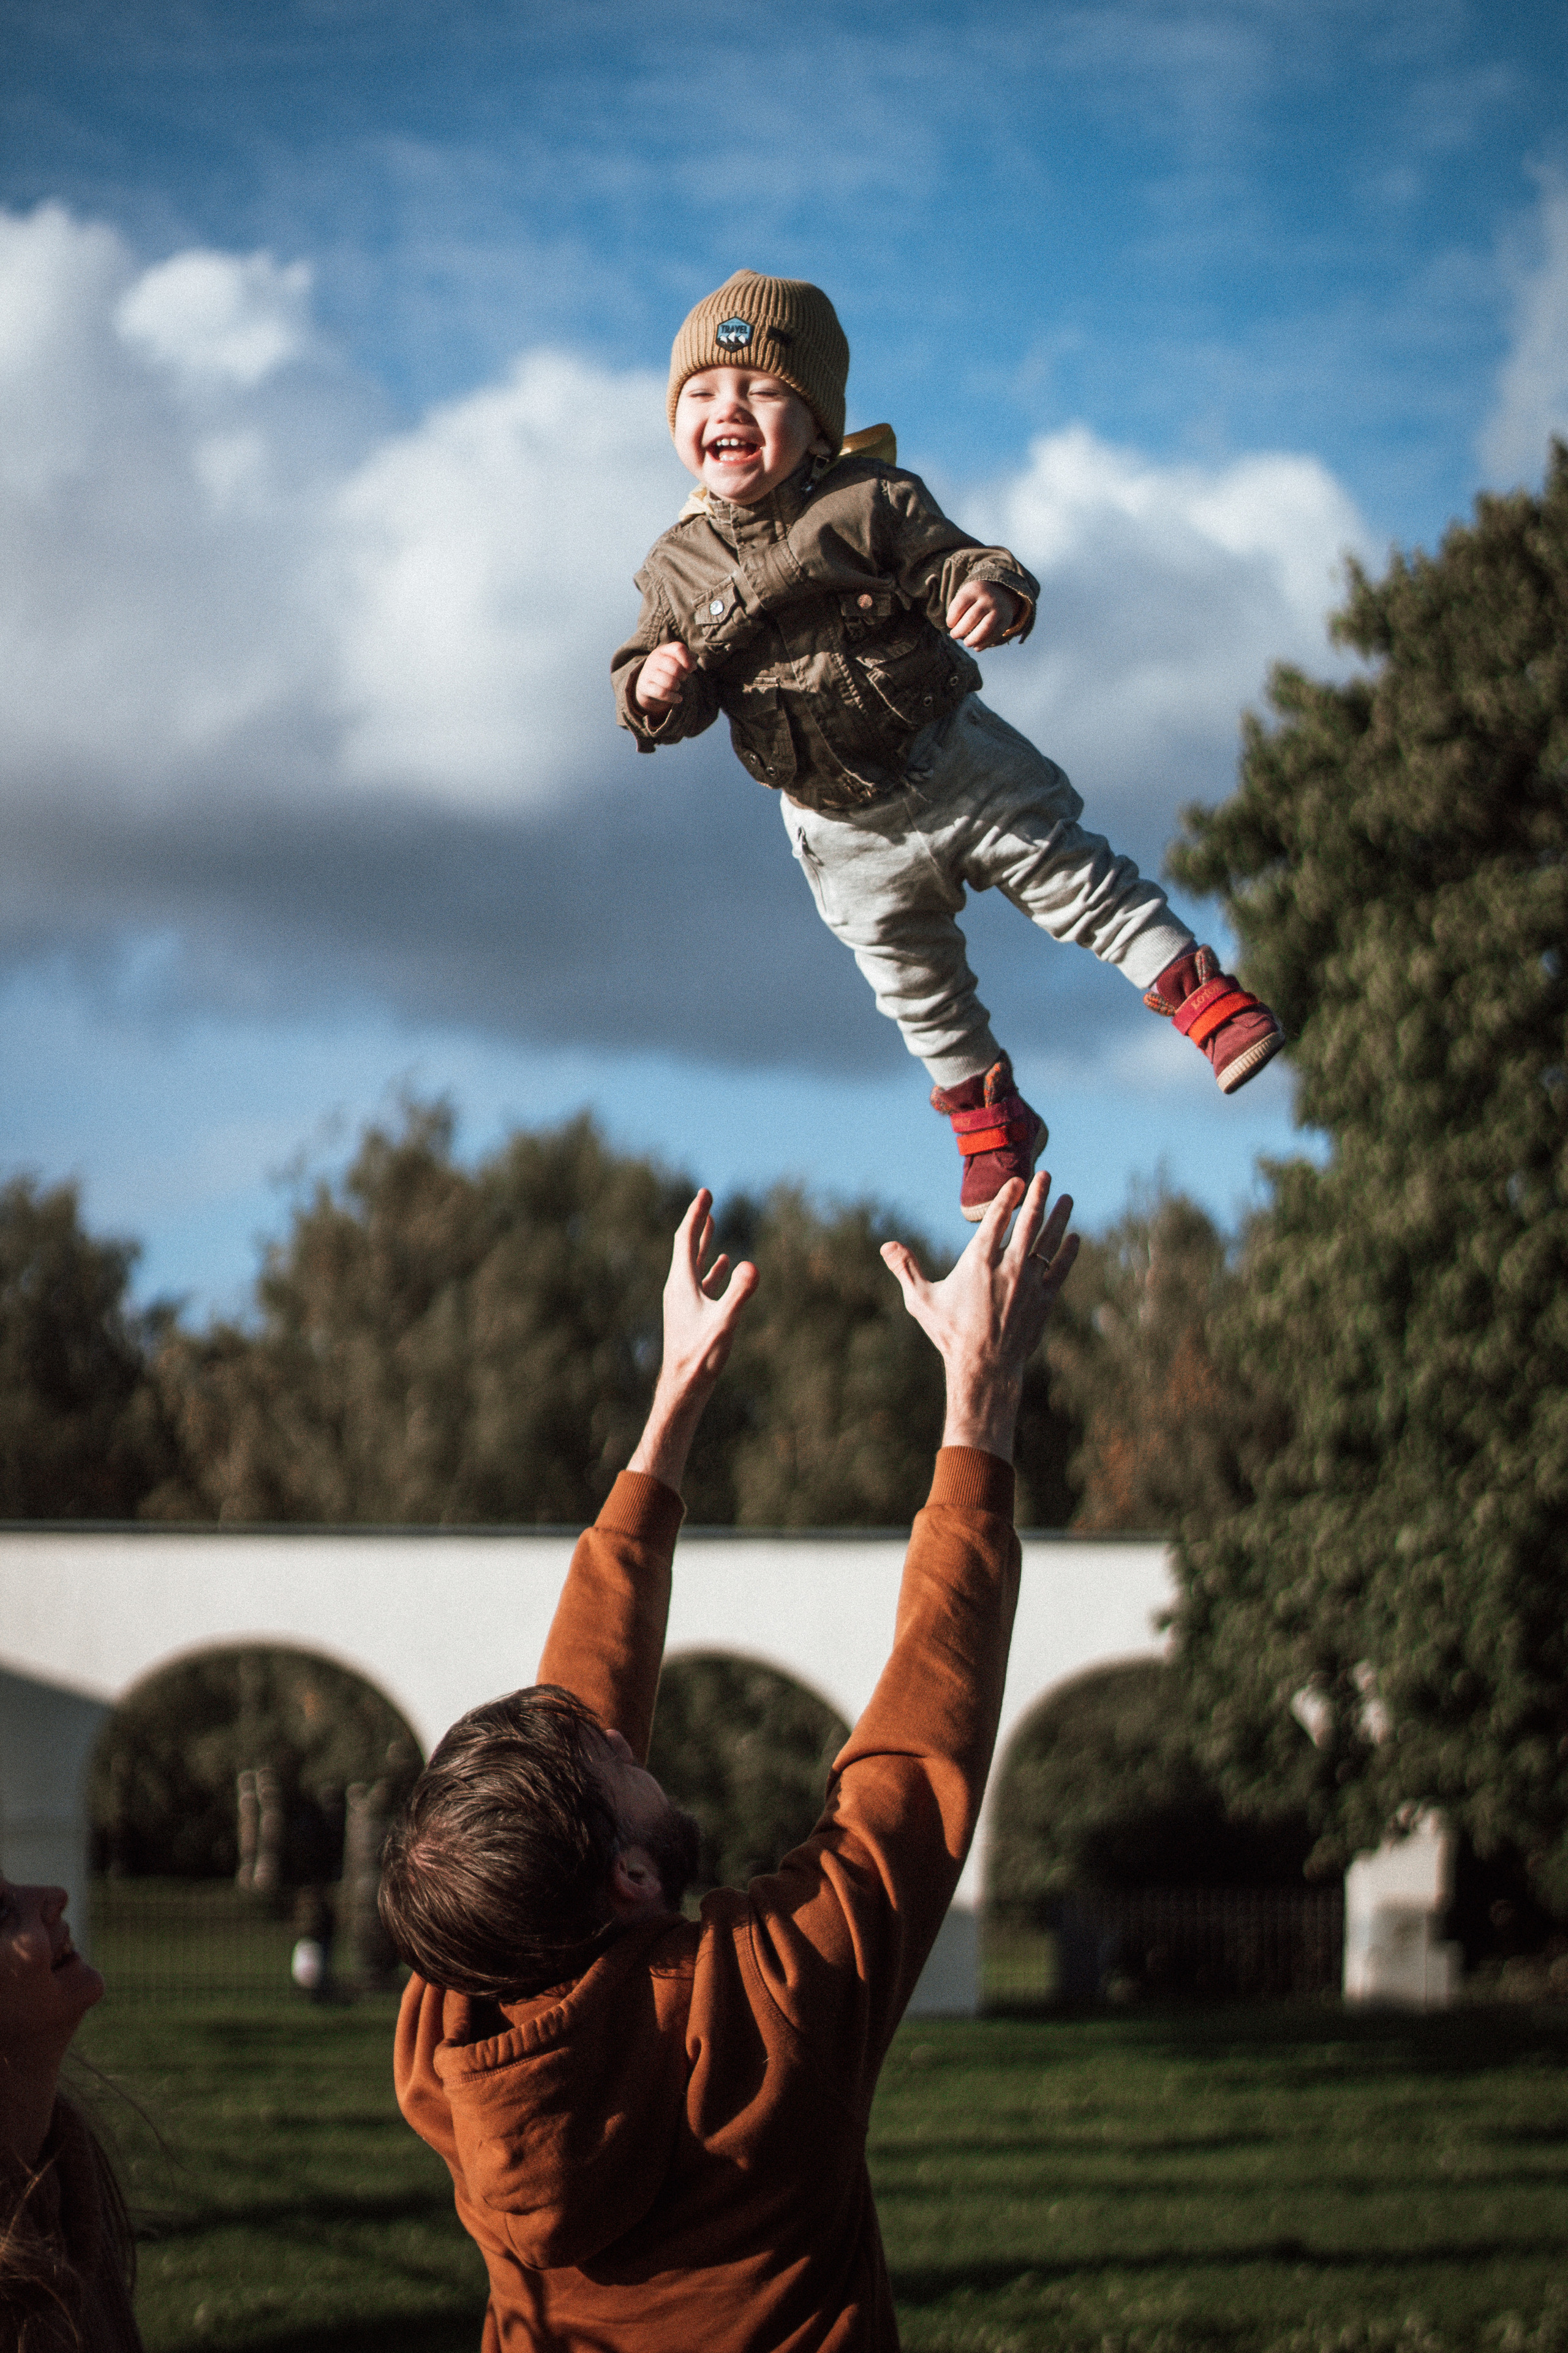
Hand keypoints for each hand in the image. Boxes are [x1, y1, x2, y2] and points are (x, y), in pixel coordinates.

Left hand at [629, 1191, 757, 1488]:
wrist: (683, 1388)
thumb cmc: (700, 1358)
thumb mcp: (724, 1324)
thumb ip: (738, 1294)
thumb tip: (750, 1265)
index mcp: (682, 1285)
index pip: (686, 1240)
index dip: (697, 1215)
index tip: (705, 1193)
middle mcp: (679, 1289)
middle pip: (688, 1247)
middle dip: (699, 1222)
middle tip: (707, 1199)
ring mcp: (684, 1302)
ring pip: (694, 1264)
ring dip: (704, 1242)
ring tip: (711, 1224)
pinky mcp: (692, 1315)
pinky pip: (701, 1282)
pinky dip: (711, 1268)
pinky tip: (722, 1265)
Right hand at [634, 641, 693, 711]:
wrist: (646, 683)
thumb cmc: (667, 670)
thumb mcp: (675, 660)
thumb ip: (688, 658)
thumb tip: (693, 665)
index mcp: (664, 650)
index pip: (679, 649)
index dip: (688, 660)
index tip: (691, 668)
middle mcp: (655, 659)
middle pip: (676, 668)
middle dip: (683, 676)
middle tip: (682, 678)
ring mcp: (648, 673)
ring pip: (670, 682)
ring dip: (677, 686)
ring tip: (677, 686)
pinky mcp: (645, 687)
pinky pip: (662, 693)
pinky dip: (673, 697)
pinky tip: (678, 698)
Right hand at [880, 1173, 1076, 1460]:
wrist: (984, 1367)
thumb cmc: (951, 1334)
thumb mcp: (922, 1301)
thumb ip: (906, 1269)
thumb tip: (887, 1245)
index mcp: (979, 1262)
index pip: (997, 1219)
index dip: (1008, 1197)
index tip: (1017, 1181)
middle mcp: (1008, 1267)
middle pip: (1029, 1222)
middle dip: (1038, 1196)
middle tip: (1046, 1176)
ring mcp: (1030, 1283)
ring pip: (1049, 1242)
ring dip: (1059, 1217)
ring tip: (1067, 1198)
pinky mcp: (1044, 1300)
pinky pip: (1060, 1269)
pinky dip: (1069, 1252)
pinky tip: (1075, 1237)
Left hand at [945, 581, 1019, 650]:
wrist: (1000, 594)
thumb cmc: (975, 600)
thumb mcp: (965, 597)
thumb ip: (957, 610)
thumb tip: (954, 630)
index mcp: (975, 590)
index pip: (961, 604)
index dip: (952, 617)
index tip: (950, 624)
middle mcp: (988, 598)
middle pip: (972, 617)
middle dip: (960, 629)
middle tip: (954, 635)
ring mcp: (998, 609)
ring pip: (986, 627)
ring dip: (974, 638)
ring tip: (966, 643)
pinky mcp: (1005, 620)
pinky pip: (995, 634)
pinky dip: (984, 643)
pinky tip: (976, 647)